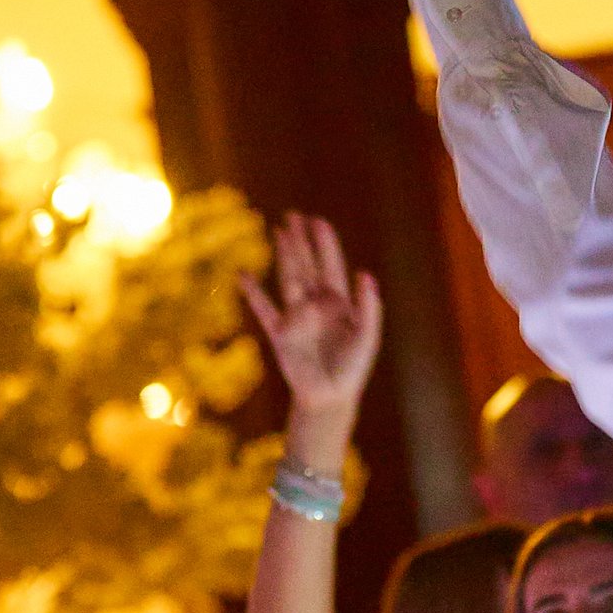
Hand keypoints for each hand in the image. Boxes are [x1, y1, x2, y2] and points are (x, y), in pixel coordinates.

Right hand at [242, 215, 382, 457]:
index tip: (317, 221)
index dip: (325, 244)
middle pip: (307, 266)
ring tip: (278, 232)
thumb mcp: (368, 337)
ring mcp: (297, 317)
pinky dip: (253, 293)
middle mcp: (317, 305)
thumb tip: (365, 274)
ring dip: (283, 256)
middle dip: (301, 241)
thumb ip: (369, 307)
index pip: (331, 266)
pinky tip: (243, 275)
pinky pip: (264, 309)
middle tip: (293, 215)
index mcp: (340, 303)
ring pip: (288, 279)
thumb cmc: (353, 369)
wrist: (330, 398)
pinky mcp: (280, 334)